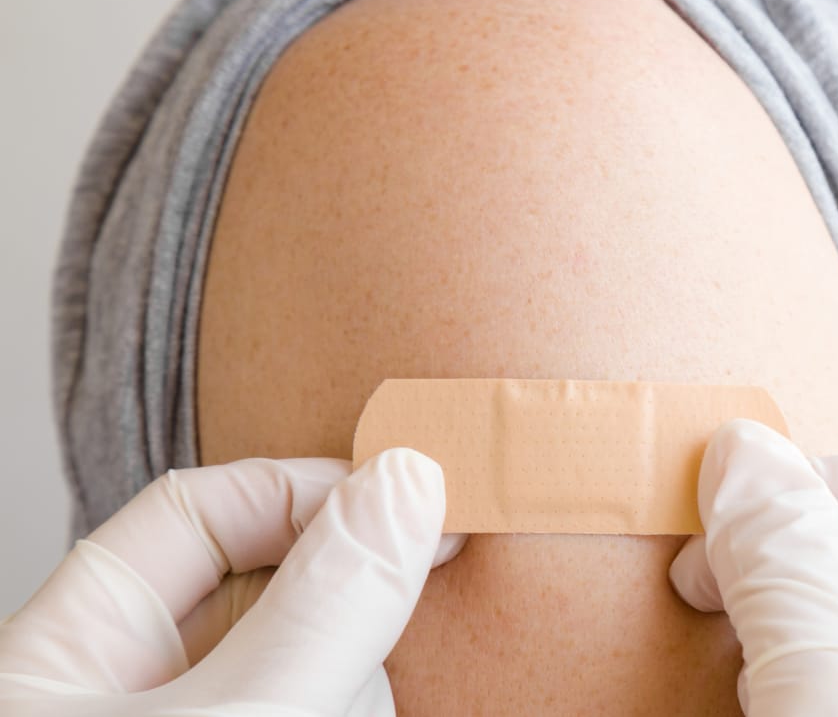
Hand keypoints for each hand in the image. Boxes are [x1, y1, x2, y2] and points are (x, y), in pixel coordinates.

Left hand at [0, 448, 462, 715]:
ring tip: (373, 695)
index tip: (414, 500)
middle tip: (429, 590)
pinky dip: (367, 704)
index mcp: (68, 656)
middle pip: (270, 589)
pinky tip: (405, 702)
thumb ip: (319, 609)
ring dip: (365, 676)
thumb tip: (408, 483)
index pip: (196, 512)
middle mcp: (135, 696)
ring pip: (316, 663)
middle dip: (351, 595)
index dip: (306, 491)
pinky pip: (332, 705)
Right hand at [670, 419, 837, 715]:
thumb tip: (740, 449)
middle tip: (718, 605)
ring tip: (747, 675)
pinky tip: (777, 707)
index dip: (820, 491)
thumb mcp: (833, 683)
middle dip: (805, 569)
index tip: (720, 537)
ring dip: (807, 632)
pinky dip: (823, 687)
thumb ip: (788, 558)